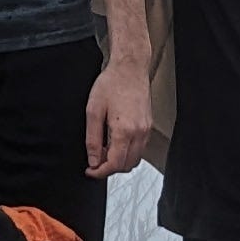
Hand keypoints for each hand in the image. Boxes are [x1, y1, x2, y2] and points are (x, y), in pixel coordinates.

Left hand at [85, 48, 154, 178]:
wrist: (130, 68)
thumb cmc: (111, 84)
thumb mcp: (93, 110)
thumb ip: (92, 139)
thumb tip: (93, 160)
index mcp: (124, 130)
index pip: (114, 164)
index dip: (100, 172)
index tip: (90, 170)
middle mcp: (139, 133)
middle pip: (126, 166)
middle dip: (109, 168)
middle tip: (94, 160)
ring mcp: (146, 130)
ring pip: (135, 159)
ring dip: (119, 161)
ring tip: (104, 150)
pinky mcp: (148, 126)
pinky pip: (140, 149)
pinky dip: (127, 152)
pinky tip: (115, 142)